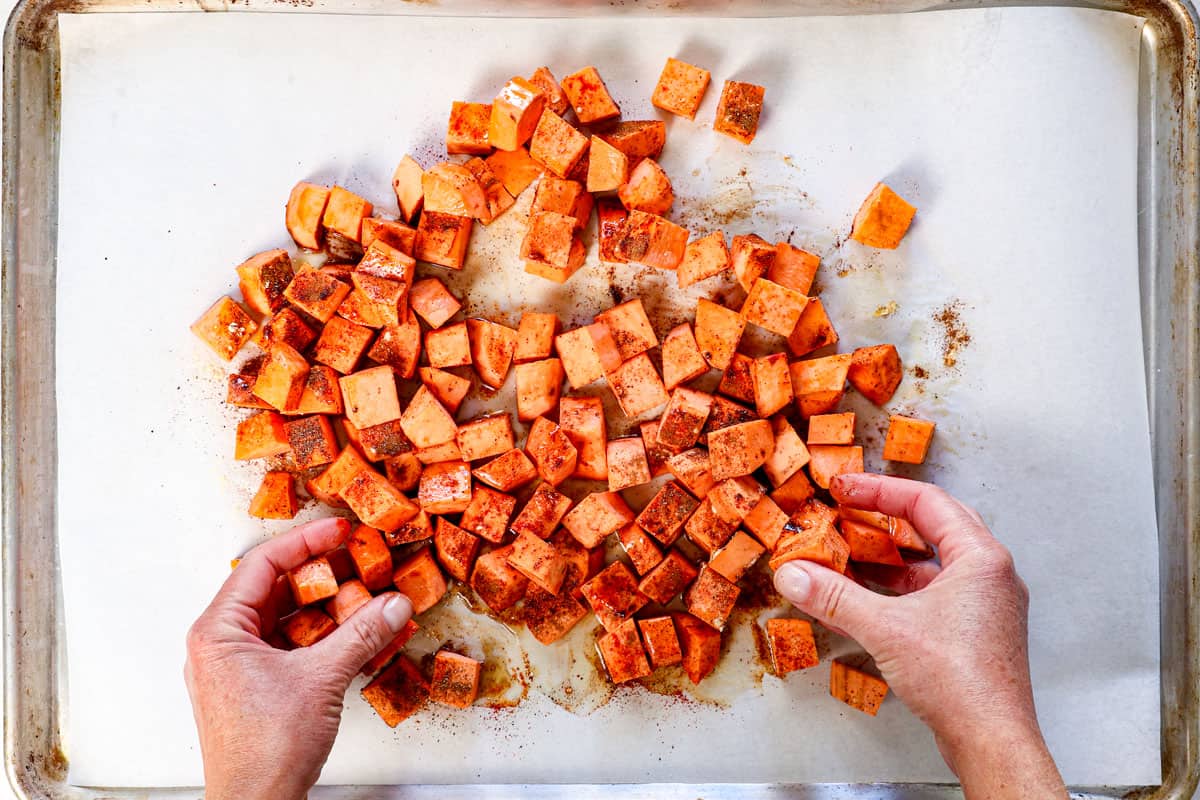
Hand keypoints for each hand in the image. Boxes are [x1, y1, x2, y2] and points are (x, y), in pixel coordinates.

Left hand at [184, 517, 413, 799]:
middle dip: (321, 575)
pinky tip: (357, 634)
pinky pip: (291, 646)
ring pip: (285, 619)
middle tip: (357, 558)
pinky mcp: (255, 688)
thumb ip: (361, 634)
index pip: (262, 565)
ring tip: (365, 595)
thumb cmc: (264, 752)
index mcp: (217, 632)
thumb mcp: (321, 679)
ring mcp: (236, 668)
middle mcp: (220, 645)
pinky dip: (323, 637)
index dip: (305, 542)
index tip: (338, 530)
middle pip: (275, 589)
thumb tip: (392, 603)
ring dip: (327, 607)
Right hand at [773, 473, 1065, 799]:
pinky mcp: (975, 630)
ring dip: (888, 555)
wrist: (991, 739)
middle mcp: (990, 574)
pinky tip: (864, 596)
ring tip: (846, 551)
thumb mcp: (885, 628)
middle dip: (884, 517)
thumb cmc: (958, 680)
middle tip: (847, 510)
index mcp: (980, 558)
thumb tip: (794, 574)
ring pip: (932, 562)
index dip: (879, 491)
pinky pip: (932, 591)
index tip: (843, 490)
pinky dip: (897, 587)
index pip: (926, 501)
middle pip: (933, 525)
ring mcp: (985, 604)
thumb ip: (834, 596)